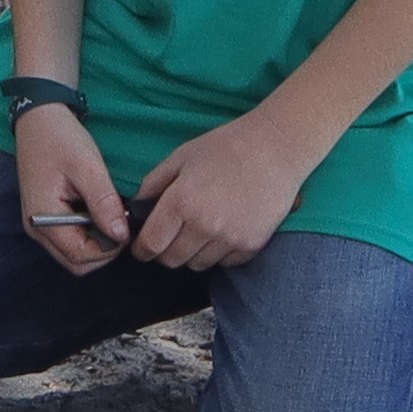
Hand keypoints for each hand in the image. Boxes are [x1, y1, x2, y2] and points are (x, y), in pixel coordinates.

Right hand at [13, 104, 130, 274]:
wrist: (38, 119)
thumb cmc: (60, 139)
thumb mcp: (87, 167)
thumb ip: (104, 204)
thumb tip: (121, 236)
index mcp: (43, 218)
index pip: (80, 256)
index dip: (109, 249)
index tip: (125, 226)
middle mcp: (37, 229)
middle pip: (76, 262)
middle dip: (103, 250)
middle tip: (118, 221)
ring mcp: (40, 225)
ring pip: (74, 253)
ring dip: (96, 242)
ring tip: (108, 213)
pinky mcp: (46, 218)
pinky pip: (70, 239)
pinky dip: (88, 233)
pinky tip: (97, 210)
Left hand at [129, 111, 323, 269]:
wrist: (276, 148)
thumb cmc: (226, 146)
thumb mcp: (181, 157)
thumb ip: (153, 184)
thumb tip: (136, 207)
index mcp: (181, 202)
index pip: (151, 244)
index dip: (142, 249)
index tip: (142, 248)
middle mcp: (204, 225)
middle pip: (172, 260)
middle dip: (165, 252)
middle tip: (170, 237)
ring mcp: (230, 238)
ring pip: (198, 264)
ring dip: (192, 253)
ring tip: (198, 231)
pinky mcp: (252, 244)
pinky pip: (225, 263)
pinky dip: (218, 253)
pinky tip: (221, 232)